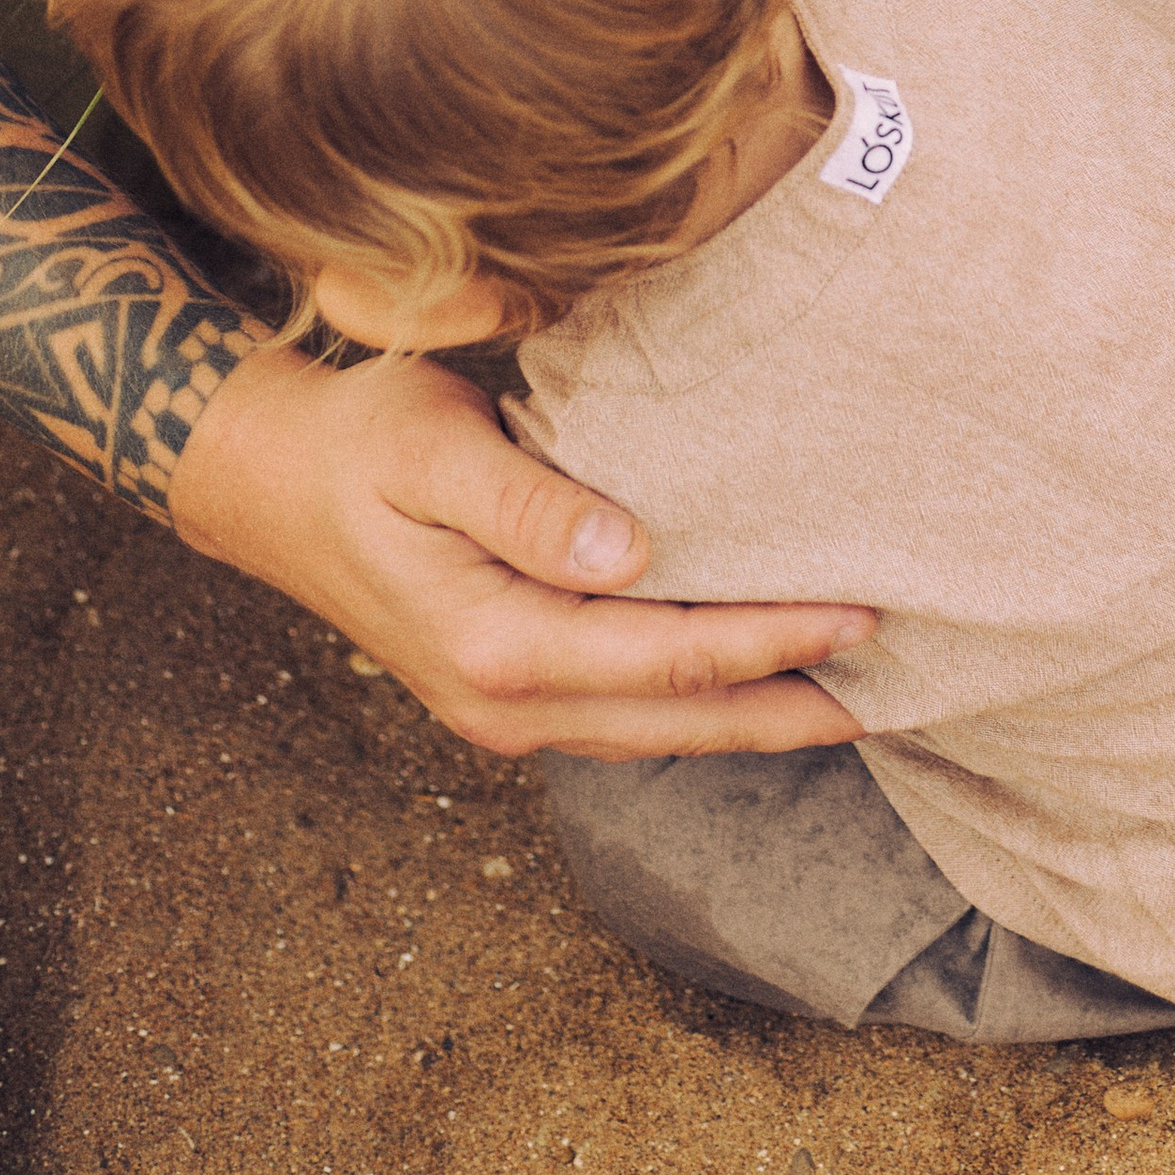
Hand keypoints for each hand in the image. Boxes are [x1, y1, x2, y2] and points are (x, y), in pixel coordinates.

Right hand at [170, 342, 875, 757]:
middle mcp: (506, 701)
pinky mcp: (511, 689)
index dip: (771, 641)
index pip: (668, 657)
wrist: (271, 483)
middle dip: (791, 705)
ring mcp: (506, 709)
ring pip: (658, 732)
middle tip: (903, 683)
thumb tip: (627, 553)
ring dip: (754, 716)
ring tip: (858, 697)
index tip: (863, 615)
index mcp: (497, 643)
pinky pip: (627, 713)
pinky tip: (756, 681)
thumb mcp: (433, 446)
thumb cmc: (361, 442)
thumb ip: (528, 501)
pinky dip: (701, 705)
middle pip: (679, 719)